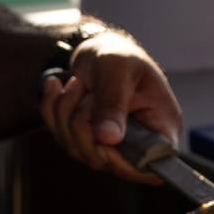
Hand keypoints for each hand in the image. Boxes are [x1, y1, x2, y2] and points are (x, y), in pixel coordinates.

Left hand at [39, 27, 182, 182]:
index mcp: (162, 127)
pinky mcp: (86, 141)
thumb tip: (108, 139)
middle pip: (105, 161)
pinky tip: (56, 86)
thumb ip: (113, 103)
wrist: (99, 50)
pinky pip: (60, 137)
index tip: (104, 141)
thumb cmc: (119, 55)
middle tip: (84, 90)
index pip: (152, 164)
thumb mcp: (119, 70)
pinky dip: (52, 110)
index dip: (126, 162)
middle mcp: (138, 142)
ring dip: (66, 112)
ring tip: (76, 83)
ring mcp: (110, 146)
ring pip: (77, 149)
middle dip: (83, 124)